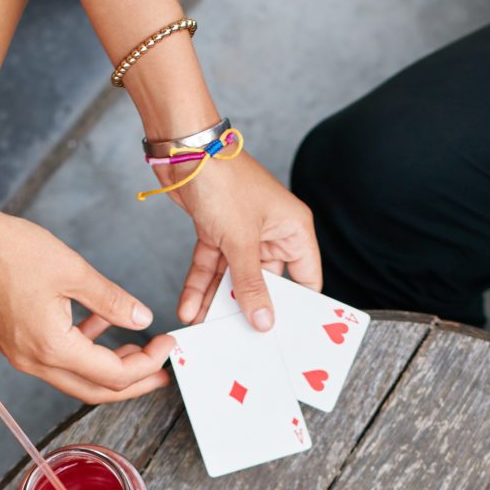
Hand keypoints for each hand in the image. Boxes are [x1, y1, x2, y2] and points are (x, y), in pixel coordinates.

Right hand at [0, 199, 173, 403]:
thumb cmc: (9, 249)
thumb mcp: (73, 271)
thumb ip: (111, 300)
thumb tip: (143, 319)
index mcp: (52, 347)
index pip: (113, 375)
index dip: (148, 364)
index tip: (169, 345)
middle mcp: (34, 361)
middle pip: (96, 390)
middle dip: (134, 381)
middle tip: (163, 369)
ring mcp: (22, 356)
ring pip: (77, 378)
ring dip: (109, 368)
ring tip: (138, 347)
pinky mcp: (15, 343)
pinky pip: (58, 360)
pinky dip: (84, 349)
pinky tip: (101, 324)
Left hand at [166, 147, 321, 328]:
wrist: (184, 151)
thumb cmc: (224, 180)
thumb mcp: (241, 241)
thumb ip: (251, 284)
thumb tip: (264, 321)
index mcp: (293, 229)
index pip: (306, 278)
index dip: (297, 306)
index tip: (286, 335)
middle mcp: (272, 232)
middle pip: (265, 282)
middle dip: (248, 308)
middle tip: (240, 338)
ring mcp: (242, 233)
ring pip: (233, 277)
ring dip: (216, 301)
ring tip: (206, 329)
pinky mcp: (217, 231)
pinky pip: (211, 266)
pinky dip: (200, 285)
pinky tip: (189, 307)